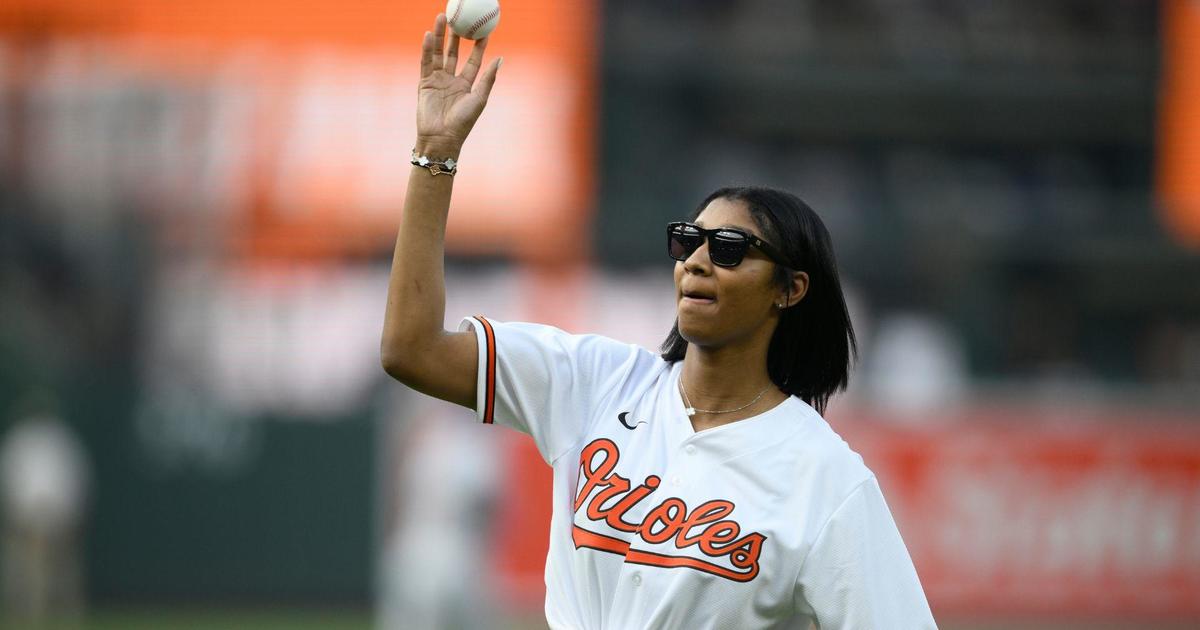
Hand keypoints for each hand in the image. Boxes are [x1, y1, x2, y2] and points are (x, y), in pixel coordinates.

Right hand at [416, 13, 501, 155]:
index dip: (478, 46)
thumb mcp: (479, 99)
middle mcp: (452, 80)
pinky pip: (426, 62)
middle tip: (459, 18)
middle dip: (456, 35)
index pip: (473, 61)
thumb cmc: (463, 122)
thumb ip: (488, 78)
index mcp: (467, 85)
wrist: (441, 138)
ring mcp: (437, 80)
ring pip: (439, 53)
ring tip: (441, 17)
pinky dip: (427, 49)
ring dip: (440, 36)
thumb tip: (500, 59)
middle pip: (454, 53)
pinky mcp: (424, 83)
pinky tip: (429, 35)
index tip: (483, 30)